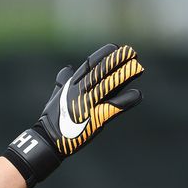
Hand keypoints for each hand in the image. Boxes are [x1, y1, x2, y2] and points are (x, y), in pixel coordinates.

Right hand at [4, 43, 144, 187]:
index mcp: (70, 85)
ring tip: (138, 68)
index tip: (116, 47)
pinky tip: (137, 95)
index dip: (103, 55)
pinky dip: (126, 101)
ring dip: (124, 76)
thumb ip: (63, 82)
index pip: (89, 65)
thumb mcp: (55, 96)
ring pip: (108, 86)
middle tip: (131, 52)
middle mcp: (79, 92)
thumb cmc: (52, 119)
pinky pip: (113, 107)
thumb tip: (67, 68)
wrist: (48, 140)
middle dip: (116, 60)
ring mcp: (87, 105)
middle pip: (100, 72)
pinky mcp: (95, 118)